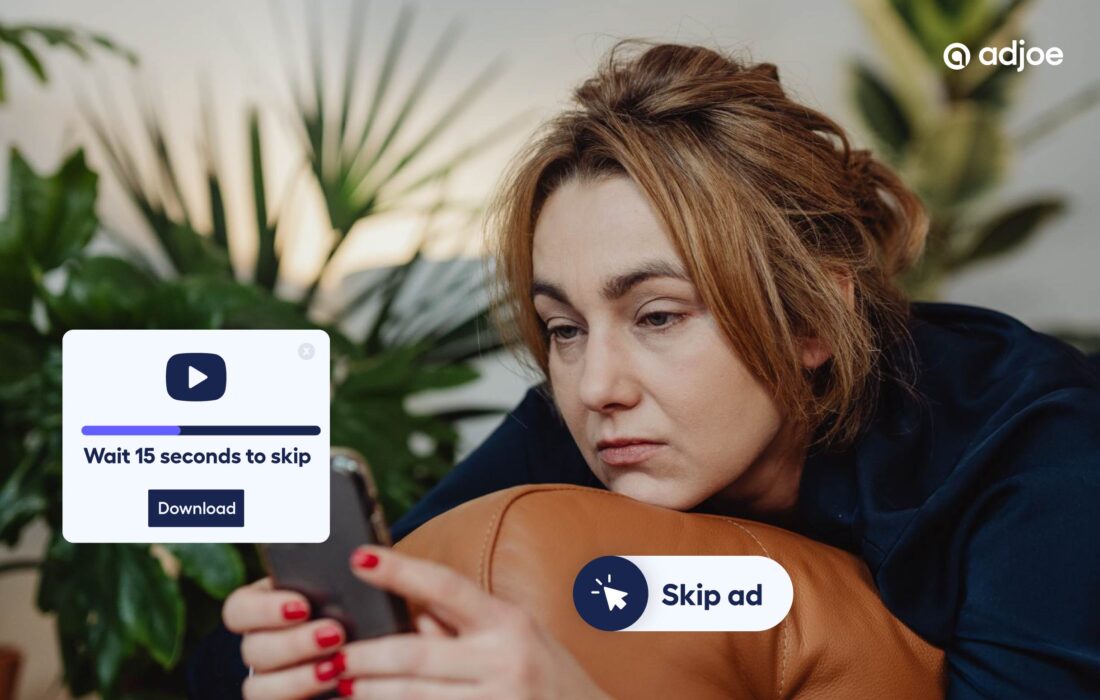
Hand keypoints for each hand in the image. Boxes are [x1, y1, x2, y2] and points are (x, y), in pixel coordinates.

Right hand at [222, 577, 348, 698]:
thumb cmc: (359, 608)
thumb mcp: (348, 589)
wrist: (373, 650)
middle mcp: (259, 644)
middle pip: (253, 649)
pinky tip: (337, 686)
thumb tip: (350, 566)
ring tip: (337, 667)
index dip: (264, 609)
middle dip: (294, 643)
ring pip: (258, 688)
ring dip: (298, 678)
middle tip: (335, 634)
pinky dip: (305, 696)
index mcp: (263, 606)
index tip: (302, 606)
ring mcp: (267, 679)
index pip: (239, 608)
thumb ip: (336, 580)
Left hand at [337, 545, 611, 698]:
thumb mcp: (519, 638)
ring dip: (371, 693)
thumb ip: (465, 626)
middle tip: (332, 655)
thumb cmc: (552, 680)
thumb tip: (408, 610)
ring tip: (342, 686)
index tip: (359, 558)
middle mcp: (504, 660)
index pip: (446, 587)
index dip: (400, 571)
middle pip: (416, 654)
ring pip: (414, 697)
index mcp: (509, 622)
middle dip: (365, 656)